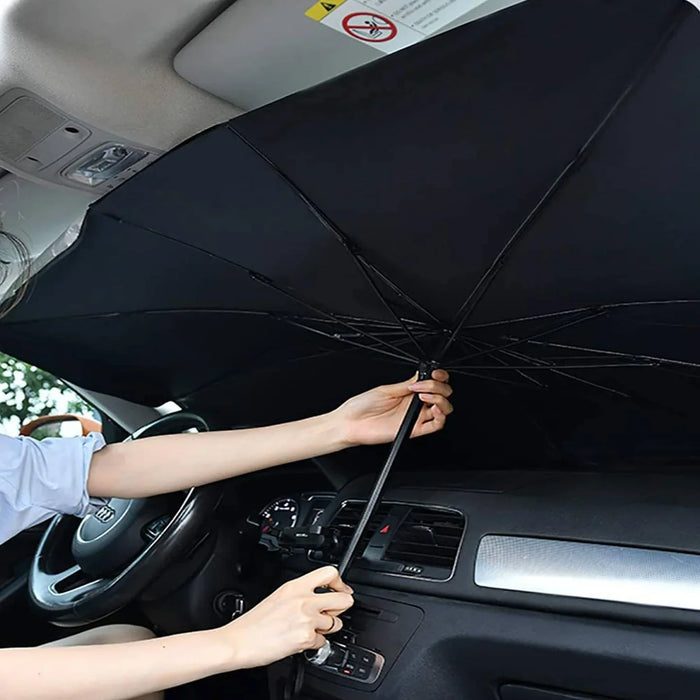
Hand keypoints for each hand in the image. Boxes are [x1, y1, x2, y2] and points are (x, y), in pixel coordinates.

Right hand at [218, 566, 353, 669]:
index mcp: (295, 586)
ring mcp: (307, 619)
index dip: (340, 583)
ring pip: (336, 623)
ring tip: (310, 629)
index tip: (341, 590)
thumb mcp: (279, 596)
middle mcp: (304, 600)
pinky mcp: (306, 638)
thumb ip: (301, 594)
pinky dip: (315, 644)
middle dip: (340, 608)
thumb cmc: (254, 623)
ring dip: (326, 628)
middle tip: (331, 613)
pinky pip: (323, 642)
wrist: (239, 641)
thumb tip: (319, 597)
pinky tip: (301, 641)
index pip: (330, 573)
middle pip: (344, 599)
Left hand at [333, 369, 452, 446]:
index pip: (432, 383)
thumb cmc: (361, 406)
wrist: (351, 423)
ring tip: (425, 397)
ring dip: (440, 400)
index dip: (439, 377)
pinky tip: (432, 409)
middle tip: (425, 386)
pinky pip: (435, 426)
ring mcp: (414, 417)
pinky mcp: (413, 430)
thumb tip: (421, 375)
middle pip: (441, 395)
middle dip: (439, 387)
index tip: (435, 374)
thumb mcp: (385, 389)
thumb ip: (406, 384)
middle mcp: (413, 405)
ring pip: (443, 409)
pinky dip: (440, 417)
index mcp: (408, 392)